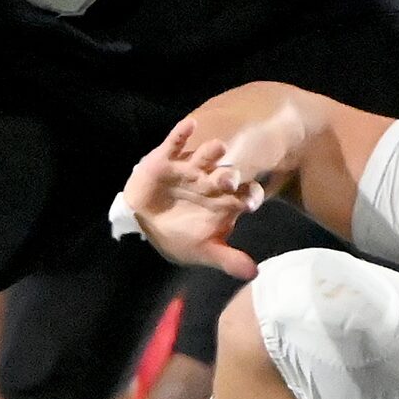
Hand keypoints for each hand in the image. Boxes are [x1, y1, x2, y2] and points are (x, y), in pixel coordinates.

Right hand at [121, 121, 271, 275]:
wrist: (144, 222)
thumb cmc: (179, 234)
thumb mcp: (203, 250)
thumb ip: (228, 259)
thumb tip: (254, 274)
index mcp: (224, 200)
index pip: (243, 195)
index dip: (249, 196)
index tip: (251, 203)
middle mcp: (210, 181)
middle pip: (225, 174)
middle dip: (229, 175)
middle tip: (232, 178)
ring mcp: (189, 168)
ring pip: (204, 157)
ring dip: (211, 151)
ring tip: (218, 146)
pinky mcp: (166, 160)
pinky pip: (175, 144)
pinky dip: (181, 134)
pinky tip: (190, 124)